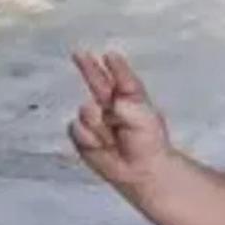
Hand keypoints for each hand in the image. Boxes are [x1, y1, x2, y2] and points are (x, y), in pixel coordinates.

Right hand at [69, 51, 174, 201]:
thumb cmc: (148, 143)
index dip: (115, 67)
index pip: (122, 79)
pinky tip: (101, 145)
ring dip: (97, 123)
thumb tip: (109, 103)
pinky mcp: (83, 136)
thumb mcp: (145, 120)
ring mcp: (97, 120)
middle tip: (79, 53)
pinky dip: (88, 137)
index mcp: (130, 98)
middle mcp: (112, 106)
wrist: (141, 170)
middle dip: (88, 68)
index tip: (110, 55)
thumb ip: (128, 107)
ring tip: (112, 137)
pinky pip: (77, 129)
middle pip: (97, 82)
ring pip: (86, 111)